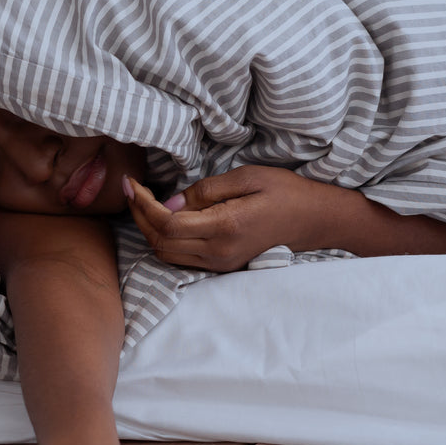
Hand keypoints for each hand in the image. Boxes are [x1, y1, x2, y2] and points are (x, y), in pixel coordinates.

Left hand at [124, 165, 349, 271]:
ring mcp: (220, 264)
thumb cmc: (285, 192)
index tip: (130, 183)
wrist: (315, 220)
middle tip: (132, 190)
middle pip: (160, 242)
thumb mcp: (247, 177)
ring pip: (166, 254)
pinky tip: (163, 219)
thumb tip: (169, 202)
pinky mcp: (223, 266)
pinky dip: (164, 240)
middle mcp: (219, 253)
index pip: (166, 224)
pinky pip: (181, 258)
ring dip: (149, 230)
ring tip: (143, 203)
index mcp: (225, 228)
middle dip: (138, 216)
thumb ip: (205, 191)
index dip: (141, 204)